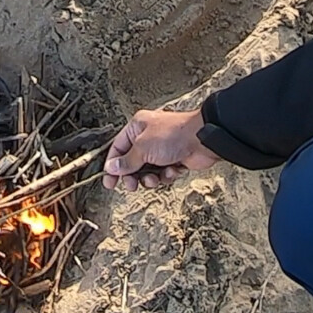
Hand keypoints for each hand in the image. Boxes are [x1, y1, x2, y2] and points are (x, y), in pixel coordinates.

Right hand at [102, 109, 220, 191]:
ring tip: (154, 179)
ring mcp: (161, 149)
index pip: (117, 148)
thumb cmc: (175, 134)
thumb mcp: (143, 148)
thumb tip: (112, 168)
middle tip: (132, 185)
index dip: (112, 166)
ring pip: (147, 171)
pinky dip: (166, 176)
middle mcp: (148, 137)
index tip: (109, 182)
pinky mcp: (173, 159)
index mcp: (137, 127)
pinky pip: (162, 174)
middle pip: (132, 162)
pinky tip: (172, 170)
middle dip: (133, 176)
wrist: (202, 140)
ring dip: (150, 178)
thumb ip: (127, 161)